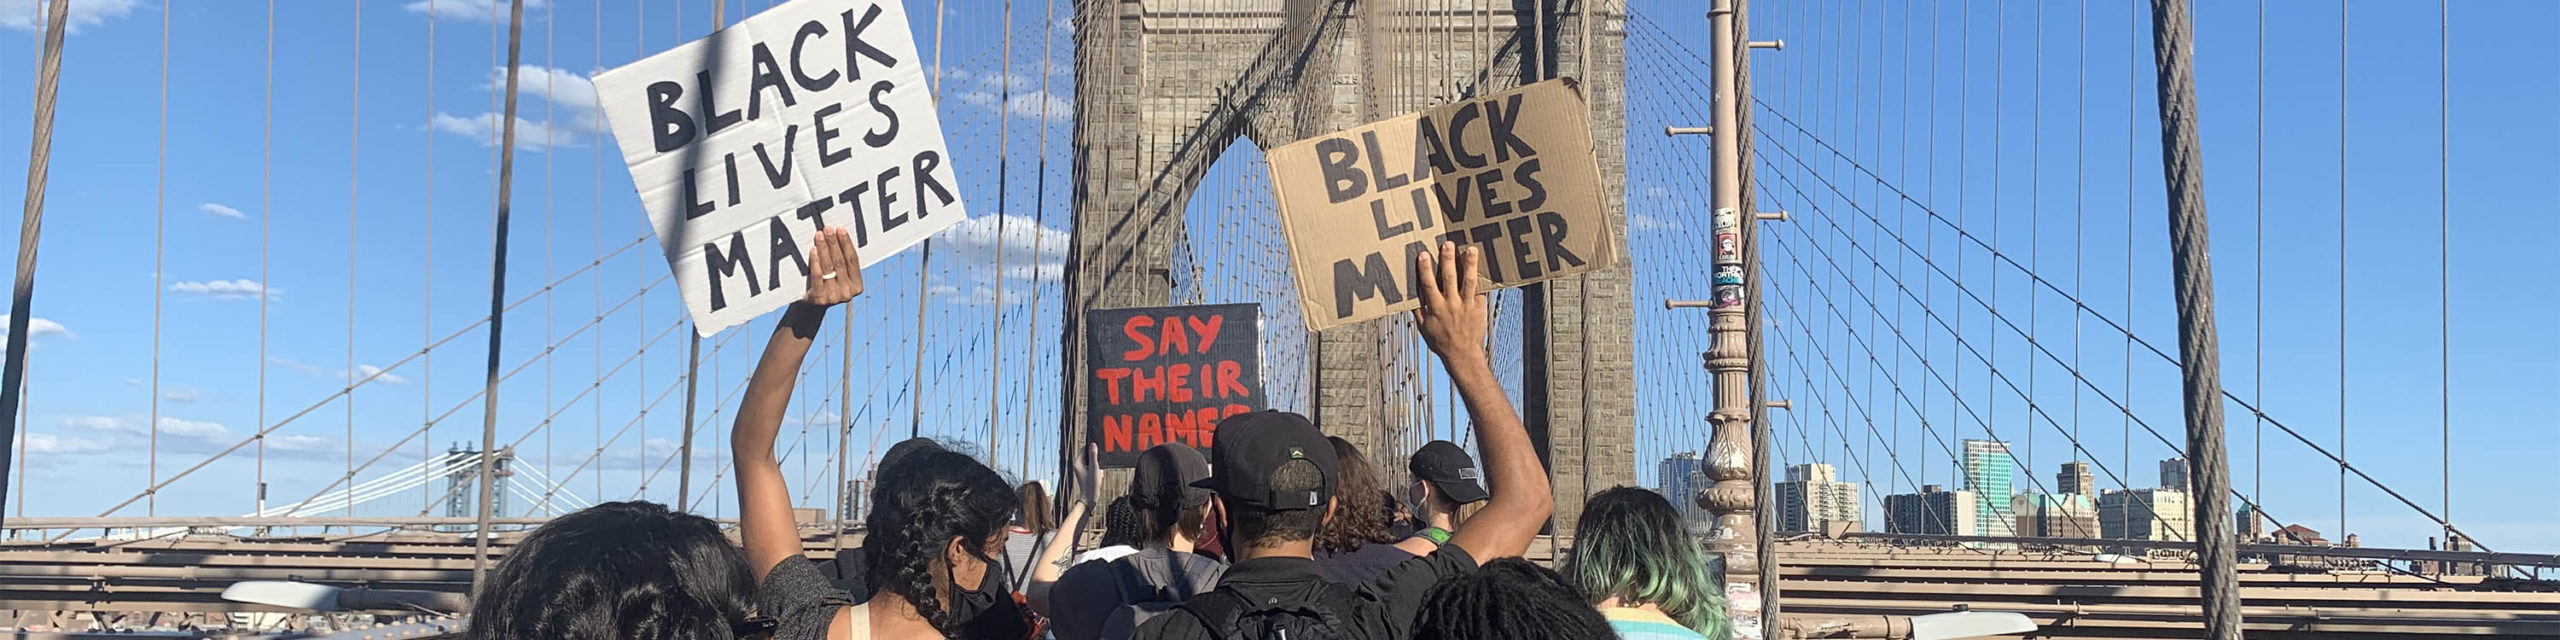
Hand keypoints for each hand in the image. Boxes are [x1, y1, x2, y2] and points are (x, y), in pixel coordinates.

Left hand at [801, 227, 864, 305]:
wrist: (810, 307)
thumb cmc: (826, 284)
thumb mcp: (838, 276)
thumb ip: (842, 262)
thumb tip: (838, 234)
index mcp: (857, 286)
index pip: (853, 261)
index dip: (847, 244)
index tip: (840, 229)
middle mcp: (848, 292)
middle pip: (840, 262)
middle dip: (834, 243)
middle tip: (828, 228)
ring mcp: (834, 297)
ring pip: (829, 267)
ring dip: (824, 248)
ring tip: (819, 235)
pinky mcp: (820, 298)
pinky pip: (818, 276)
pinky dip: (815, 261)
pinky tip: (814, 250)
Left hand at [1073, 443, 1100, 506]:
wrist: (1090, 498)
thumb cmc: (1091, 484)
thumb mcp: (1094, 468)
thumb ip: (1093, 455)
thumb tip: (1093, 444)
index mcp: (1077, 462)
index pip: (1084, 449)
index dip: (1092, 449)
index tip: (1099, 451)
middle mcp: (1078, 465)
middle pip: (1088, 455)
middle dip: (1096, 459)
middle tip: (1098, 465)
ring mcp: (1082, 470)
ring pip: (1092, 461)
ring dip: (1097, 465)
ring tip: (1097, 472)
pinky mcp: (1086, 473)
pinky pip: (1093, 467)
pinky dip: (1097, 470)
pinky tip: (1098, 476)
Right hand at [1413, 241, 1487, 362]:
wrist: (1463, 355)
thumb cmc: (1441, 342)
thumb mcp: (1423, 328)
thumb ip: (1418, 310)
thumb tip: (1409, 296)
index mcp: (1436, 308)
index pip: (1429, 285)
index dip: (1426, 269)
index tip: (1423, 254)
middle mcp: (1451, 304)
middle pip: (1450, 278)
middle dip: (1448, 260)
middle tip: (1447, 244)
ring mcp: (1467, 305)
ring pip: (1468, 281)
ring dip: (1469, 264)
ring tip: (1470, 249)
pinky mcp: (1479, 307)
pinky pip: (1480, 290)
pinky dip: (1481, 278)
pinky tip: (1482, 265)